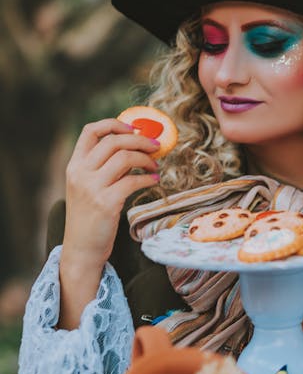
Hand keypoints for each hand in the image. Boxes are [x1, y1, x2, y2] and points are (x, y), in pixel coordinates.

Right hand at [59, 118, 160, 327]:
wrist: (82, 249)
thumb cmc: (90, 217)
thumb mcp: (88, 187)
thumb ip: (104, 167)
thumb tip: (135, 145)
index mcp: (74, 165)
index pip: (90, 131)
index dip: (114, 124)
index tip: (134, 129)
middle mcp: (80, 173)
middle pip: (114, 141)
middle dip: (140, 140)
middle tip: (157, 146)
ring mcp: (92, 188)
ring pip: (125, 158)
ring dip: (146, 158)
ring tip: (155, 166)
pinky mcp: (106, 203)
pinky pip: (133, 181)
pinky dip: (148, 178)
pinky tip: (154, 181)